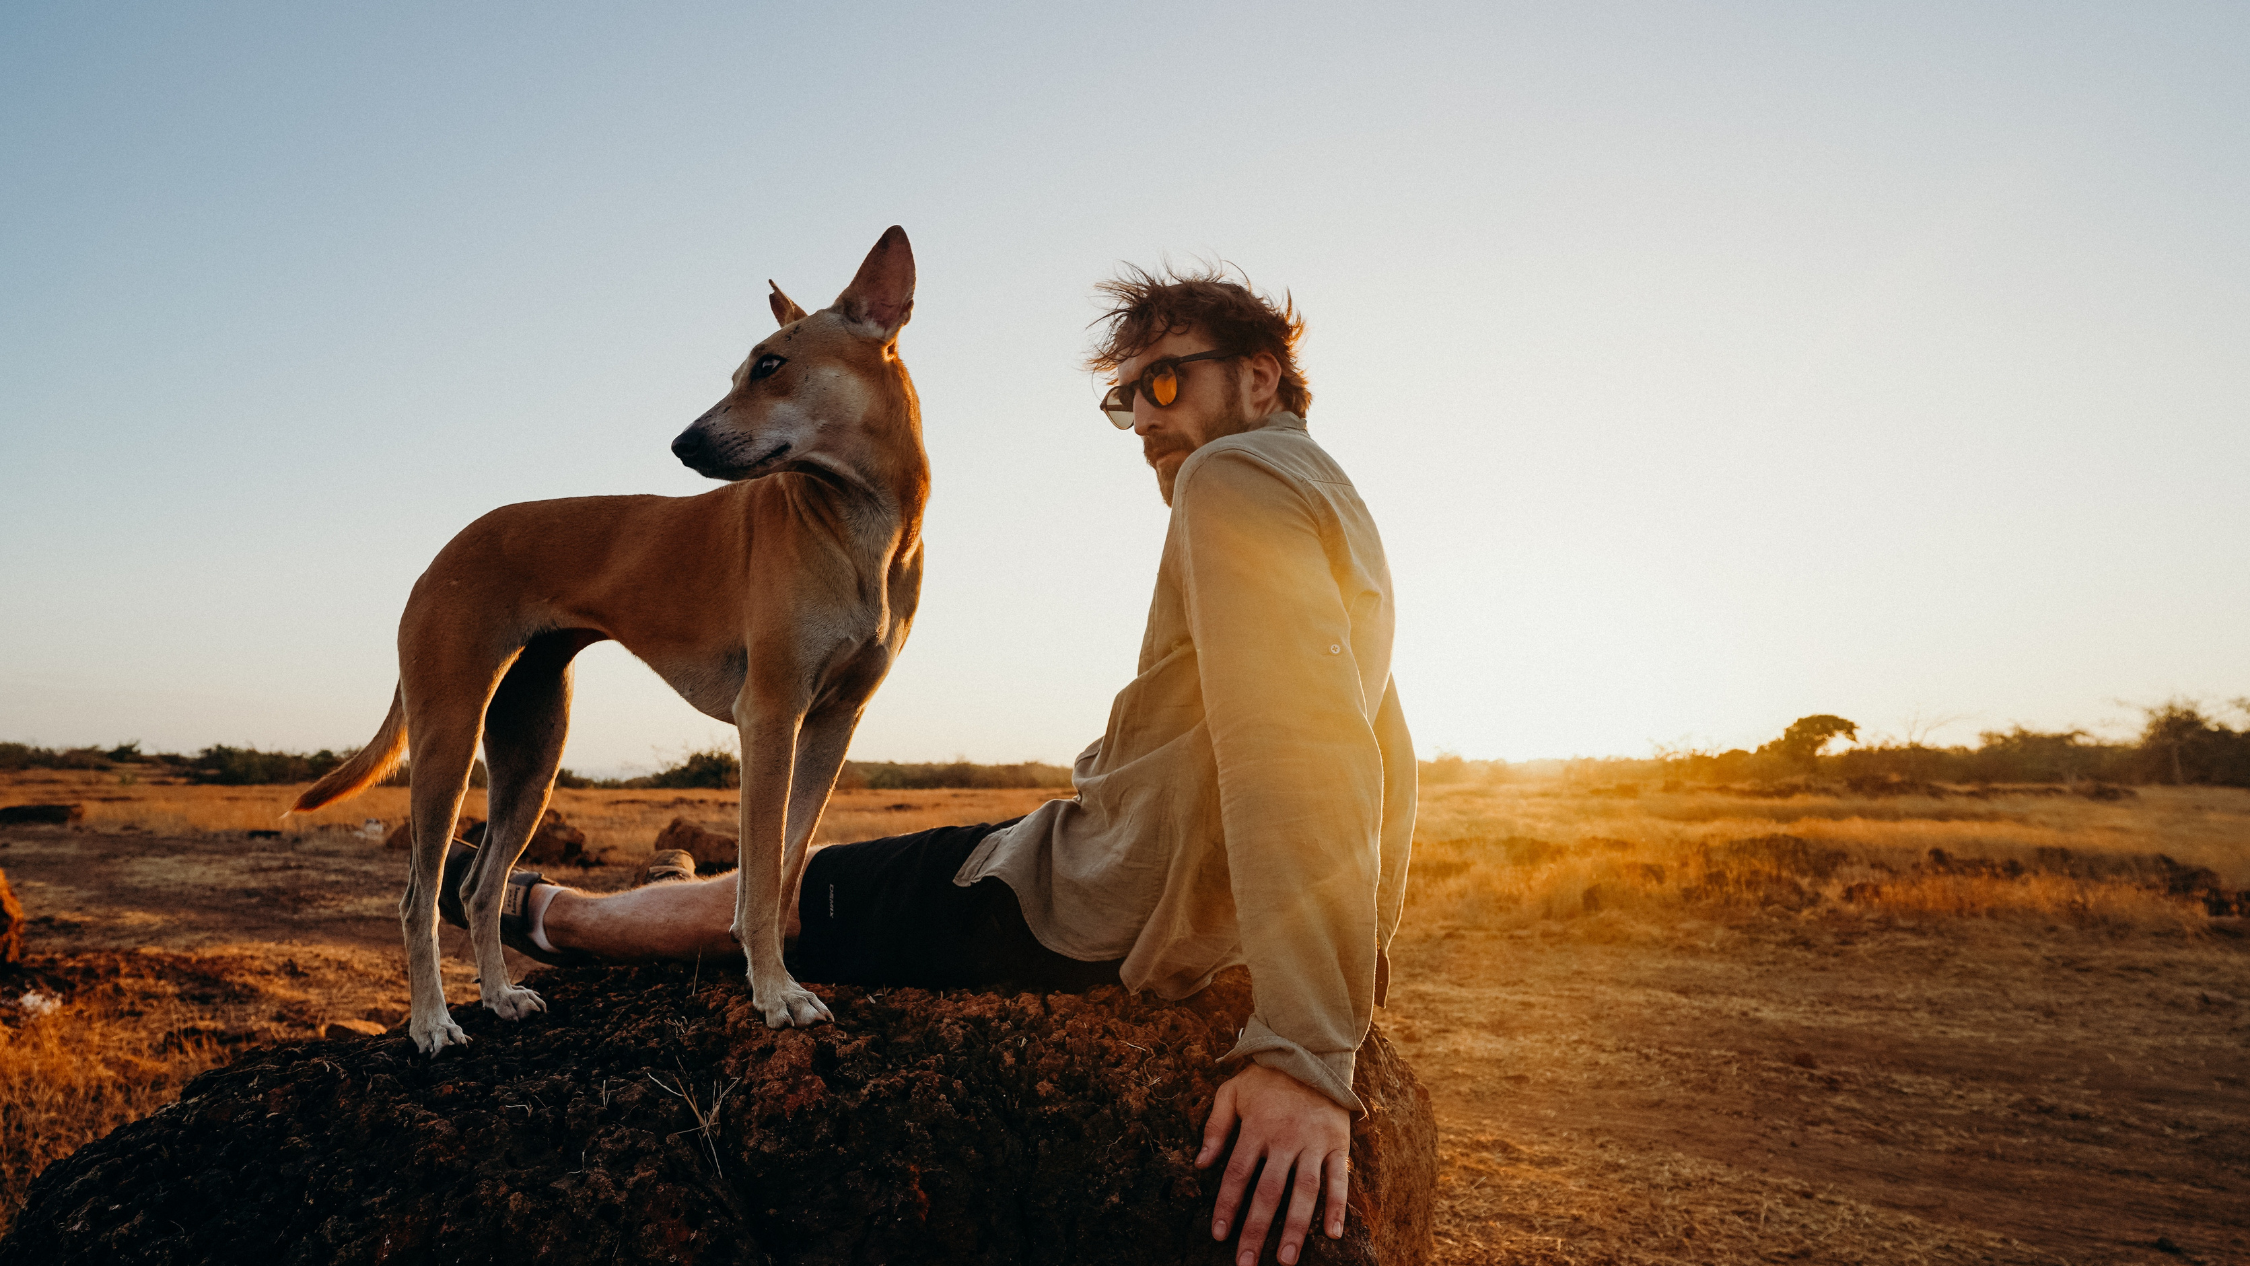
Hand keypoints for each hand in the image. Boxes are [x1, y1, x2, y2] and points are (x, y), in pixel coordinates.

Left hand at [1196, 1063, 1349, 1265]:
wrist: (1310, 1052)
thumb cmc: (1265, 1078)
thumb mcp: (1231, 1092)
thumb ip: (1214, 1127)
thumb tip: (1200, 1164)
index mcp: (1256, 1128)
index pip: (1237, 1175)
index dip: (1227, 1207)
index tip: (1219, 1235)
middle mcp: (1284, 1139)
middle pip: (1268, 1192)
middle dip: (1256, 1230)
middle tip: (1246, 1263)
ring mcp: (1313, 1143)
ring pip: (1304, 1192)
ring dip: (1296, 1229)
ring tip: (1286, 1260)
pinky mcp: (1337, 1144)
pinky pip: (1339, 1179)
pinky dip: (1338, 1207)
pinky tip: (1333, 1234)